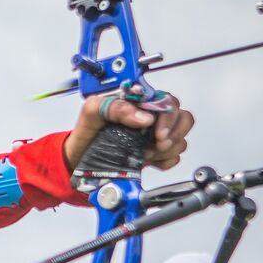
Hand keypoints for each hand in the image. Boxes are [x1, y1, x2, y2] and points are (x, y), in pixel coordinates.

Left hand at [63, 90, 193, 171]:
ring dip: (166, 150)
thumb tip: (144, 117)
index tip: (158, 133)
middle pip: (183, 119)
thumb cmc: (86, 131)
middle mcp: (150, 116)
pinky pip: (174, 157)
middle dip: (173, 134)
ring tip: (144, 154)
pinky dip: (165, 161)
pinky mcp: (155, 153)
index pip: (169, 101)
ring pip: (180, 140)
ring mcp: (154, 135)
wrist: (79, 158)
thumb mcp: (93, 111)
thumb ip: (116, 107)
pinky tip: (148, 161)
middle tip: (156, 146)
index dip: (168, 118)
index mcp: (139, 101)